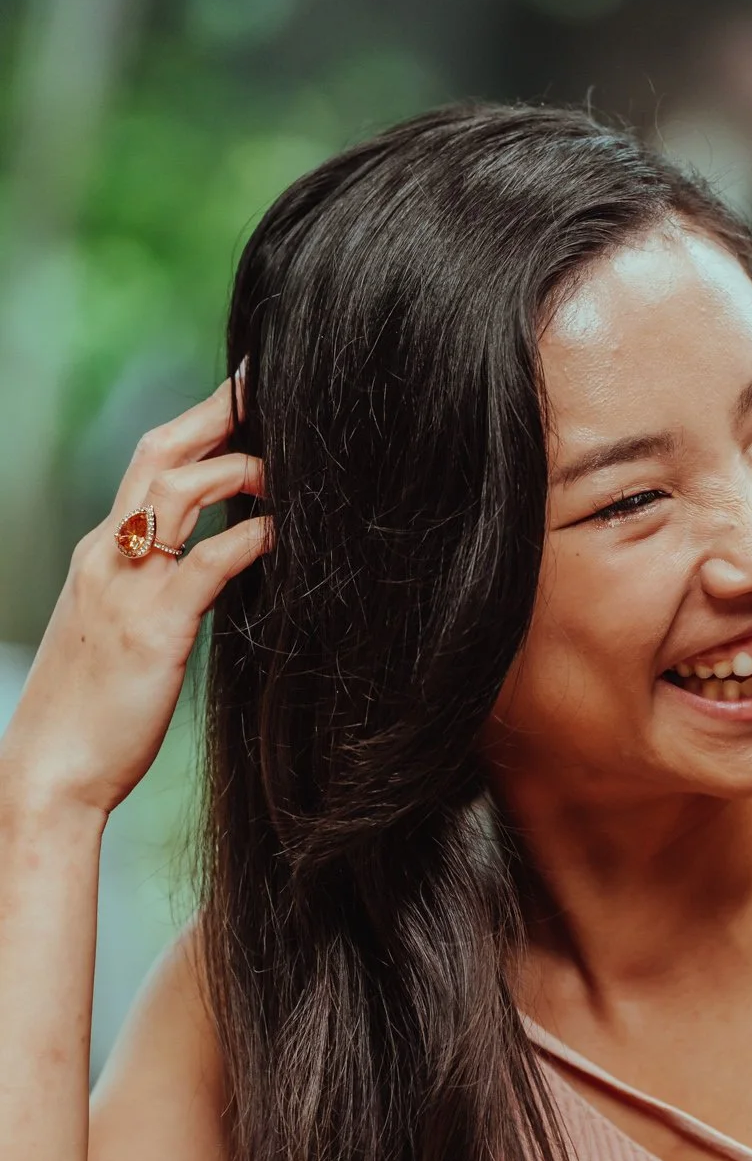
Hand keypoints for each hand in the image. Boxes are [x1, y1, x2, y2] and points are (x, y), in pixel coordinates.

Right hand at [0, 378, 270, 818]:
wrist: (49, 775)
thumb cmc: (91, 715)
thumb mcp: (121, 632)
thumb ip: (156, 590)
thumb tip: (210, 568)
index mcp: (101, 553)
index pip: (147, 463)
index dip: (196, 422)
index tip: (243, 395)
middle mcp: (108, 555)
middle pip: (160, 454)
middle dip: (217, 412)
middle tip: (271, 386)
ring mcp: (126, 587)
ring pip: (181, 491)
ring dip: (242, 468)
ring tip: (293, 466)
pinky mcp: (152, 627)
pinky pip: (209, 561)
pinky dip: (253, 536)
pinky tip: (286, 532)